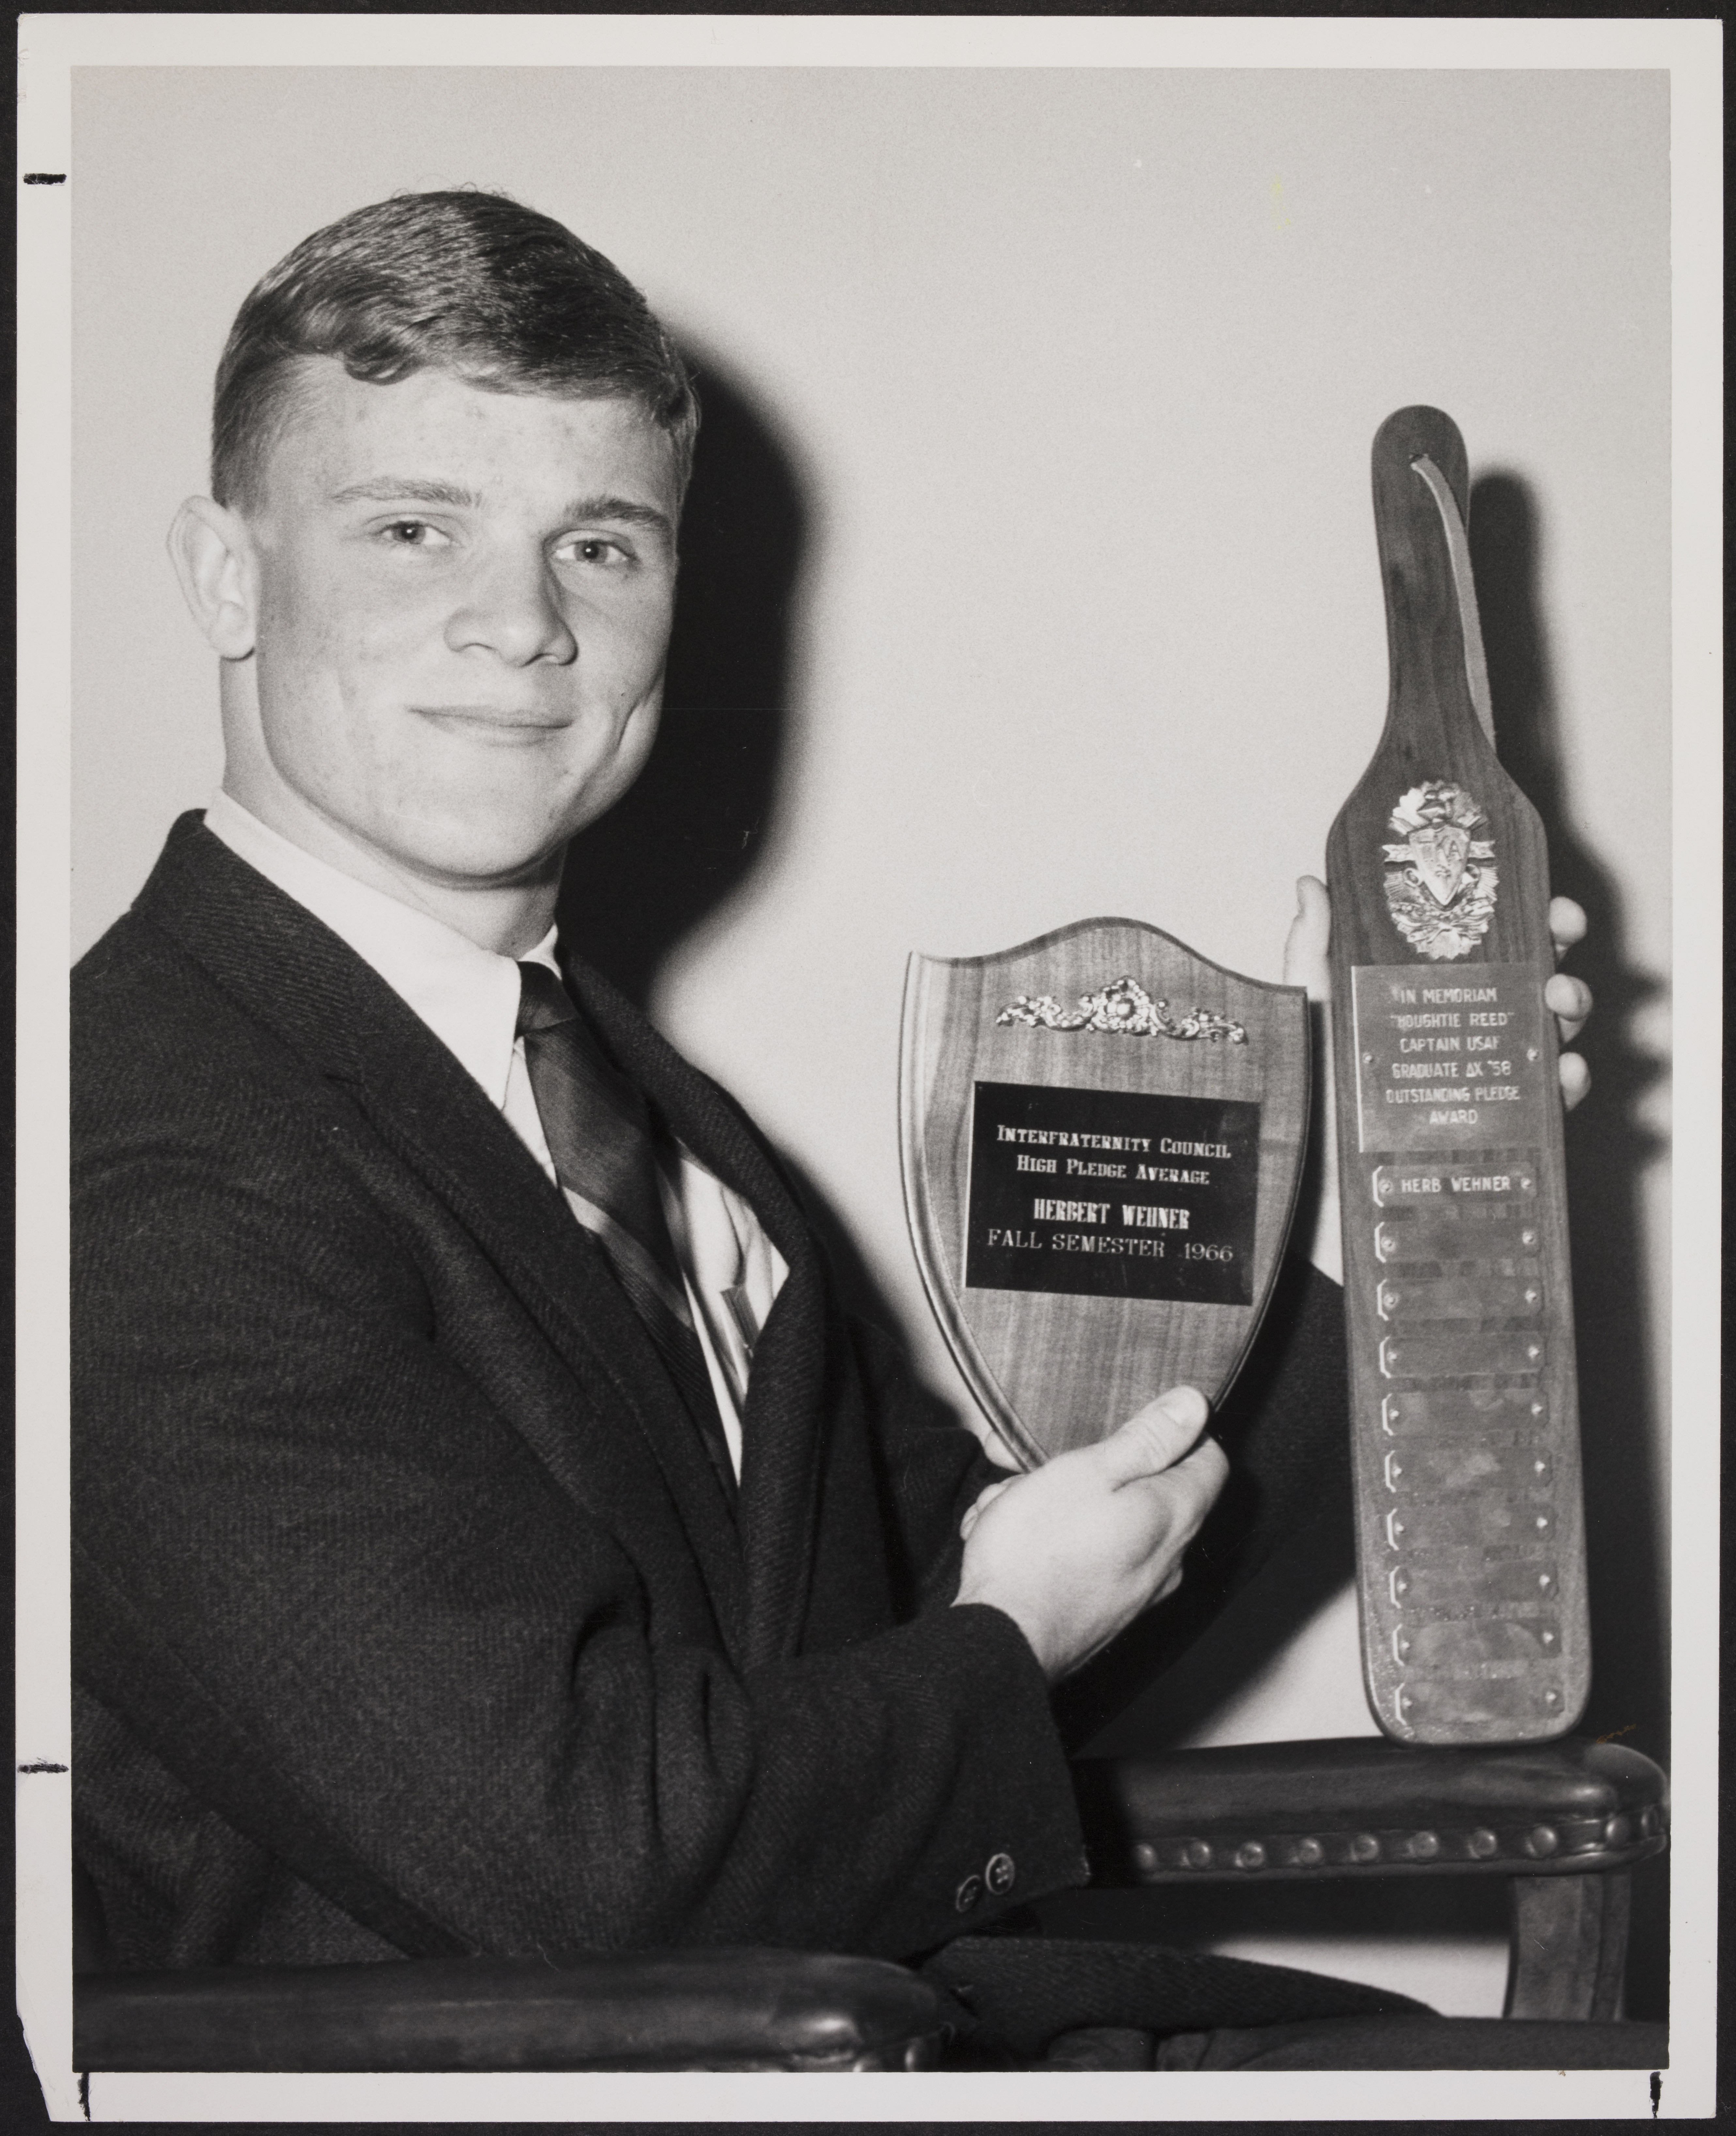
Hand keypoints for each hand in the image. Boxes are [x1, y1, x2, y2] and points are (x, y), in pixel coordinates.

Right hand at [952, 1386, 1227, 1681]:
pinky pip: (1085, 1554)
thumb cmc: (1040, 1551)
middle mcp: (1167, 1557)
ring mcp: (1136, 1587)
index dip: (1176, 1432)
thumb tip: (1193, 1407)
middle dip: (1096, 1466)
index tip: (1133, 1422)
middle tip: (1048, 1462)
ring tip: (1016, 1501)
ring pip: (1107, 1519)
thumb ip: (1147, 1439)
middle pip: (1151, 1488)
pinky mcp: (1103, 1607)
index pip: (1210, 1459)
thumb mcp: (1091, 1470)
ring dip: (1060, 1500)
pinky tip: (1012, 1534)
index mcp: (1174, 1515)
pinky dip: (1052, 1538)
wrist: (999, 1639)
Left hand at [1282, 880, 1595, 1284]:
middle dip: (1559, 963)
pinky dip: (1564, 1088)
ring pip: (1544, 1040)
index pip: (1485, 948)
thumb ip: (1311, 951)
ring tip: (1559, 1008)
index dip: (1527, 921)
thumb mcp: (1304, 1013)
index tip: (1549, 906)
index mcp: (1420, 995)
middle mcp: (1455, 1034)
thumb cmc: (1301, 1094)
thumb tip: (1312, 884)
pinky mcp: (1486, 1135)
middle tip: (1559, 955)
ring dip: (1568, 1016)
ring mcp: (1475, 1083)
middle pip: (1527, 987)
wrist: (1299, 1189)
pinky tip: (1562, 1074)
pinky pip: (1542, 1109)